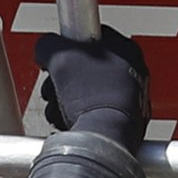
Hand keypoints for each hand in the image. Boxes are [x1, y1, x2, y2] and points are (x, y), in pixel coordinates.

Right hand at [34, 28, 150, 145]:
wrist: (105, 141)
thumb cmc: (91, 97)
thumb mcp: (59, 56)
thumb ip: (48, 45)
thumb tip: (44, 49)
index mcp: (126, 50)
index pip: (91, 36)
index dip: (67, 44)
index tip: (56, 56)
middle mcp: (133, 74)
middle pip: (87, 69)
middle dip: (62, 80)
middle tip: (51, 89)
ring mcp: (131, 101)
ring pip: (88, 93)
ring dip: (66, 101)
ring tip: (57, 110)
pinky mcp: (124, 124)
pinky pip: (94, 114)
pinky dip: (78, 118)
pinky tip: (68, 123)